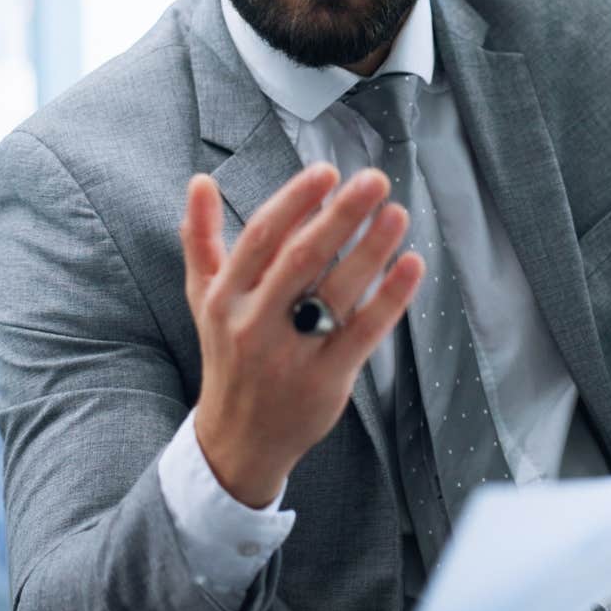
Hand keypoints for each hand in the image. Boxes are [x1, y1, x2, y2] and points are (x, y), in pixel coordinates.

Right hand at [180, 163, 421, 507]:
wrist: (239, 439)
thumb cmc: (228, 354)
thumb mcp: (204, 298)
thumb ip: (201, 239)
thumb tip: (199, 181)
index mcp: (225, 298)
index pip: (262, 238)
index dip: (295, 201)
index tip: (327, 171)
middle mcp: (254, 324)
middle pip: (301, 259)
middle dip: (340, 215)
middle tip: (374, 180)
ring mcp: (291, 356)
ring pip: (336, 293)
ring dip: (371, 250)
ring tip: (397, 214)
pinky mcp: (326, 381)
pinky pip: (363, 333)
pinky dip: (390, 298)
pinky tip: (411, 264)